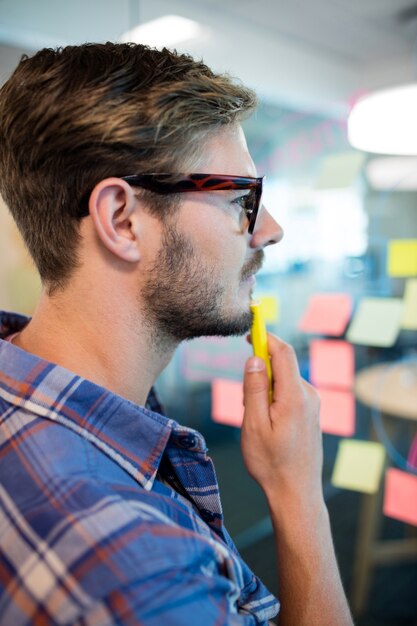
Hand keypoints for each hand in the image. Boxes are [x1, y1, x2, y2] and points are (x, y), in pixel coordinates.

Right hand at [241, 333, 322, 505]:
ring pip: (283, 380)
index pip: (282, 352)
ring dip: (265, 389)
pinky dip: (274, 398)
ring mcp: (312, 404)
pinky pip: (289, 393)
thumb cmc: (271, 462)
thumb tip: (254, 358)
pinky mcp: (310, 412)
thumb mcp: (253, 425)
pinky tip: (267, 425)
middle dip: (259, 373)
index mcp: (294, 396)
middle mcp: (308, 395)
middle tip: (246, 403)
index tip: (248, 331)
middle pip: (281, 365)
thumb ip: (254, 388)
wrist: (296, 493)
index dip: (265, 337)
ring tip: (257, 422)